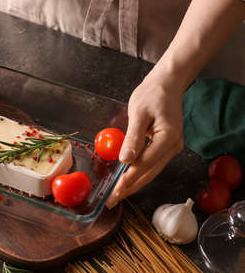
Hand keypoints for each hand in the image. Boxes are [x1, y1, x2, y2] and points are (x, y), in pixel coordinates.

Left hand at [105, 72, 184, 207]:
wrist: (167, 84)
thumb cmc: (152, 94)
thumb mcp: (139, 113)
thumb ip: (133, 137)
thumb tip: (125, 160)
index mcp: (167, 138)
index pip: (145, 164)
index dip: (128, 179)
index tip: (115, 191)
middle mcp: (173, 146)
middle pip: (149, 173)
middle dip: (130, 188)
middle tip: (112, 201)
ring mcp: (171, 148)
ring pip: (151, 171)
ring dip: (134, 183)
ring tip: (118, 194)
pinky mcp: (166, 146)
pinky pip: (152, 164)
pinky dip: (139, 172)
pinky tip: (127, 178)